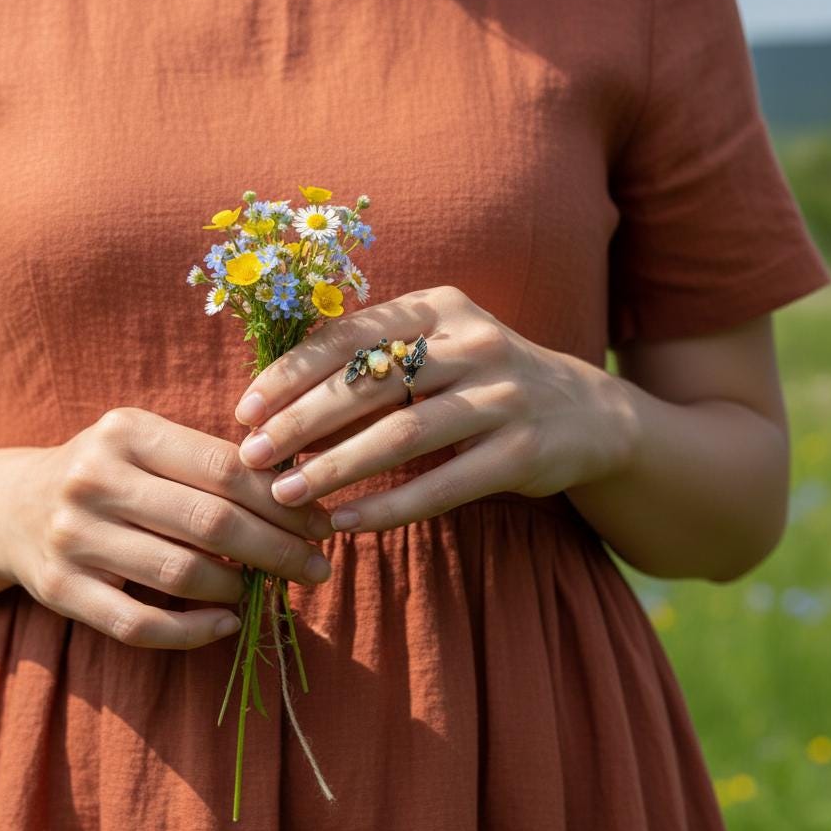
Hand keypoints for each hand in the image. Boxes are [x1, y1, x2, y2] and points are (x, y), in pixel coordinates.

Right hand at [0, 407, 335, 649]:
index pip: (225, 469)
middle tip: (318, 566)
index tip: (322, 522)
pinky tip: (227, 623)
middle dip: (278, 549)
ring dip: (240, 588)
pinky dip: (194, 631)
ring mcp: (73, 537)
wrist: (8, 506)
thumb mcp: (144, 444)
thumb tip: (298, 496)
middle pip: (211, 522)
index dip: (283, 501)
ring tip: (270, 588)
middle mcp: (94, 479)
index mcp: (126, 432)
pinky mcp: (59, 590)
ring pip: (181, 574)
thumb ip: (209, 461)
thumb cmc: (104, 472)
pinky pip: (139, 625)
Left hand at [232, 285, 635, 532]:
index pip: (349, 336)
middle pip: (370, 383)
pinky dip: (391, 506)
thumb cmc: (479, 382)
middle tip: (254, 458)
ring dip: (337, 467)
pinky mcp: (524, 451)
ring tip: (288, 496)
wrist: (585, 414)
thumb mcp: (435, 350)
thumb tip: (274, 402)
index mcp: (439, 307)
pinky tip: (347, 524)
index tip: (245, 411)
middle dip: (301, 422)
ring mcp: (504, 396)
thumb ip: (370, 361)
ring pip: (404, 433)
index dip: (290, 374)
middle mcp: (475, 342)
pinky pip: (445, 484)